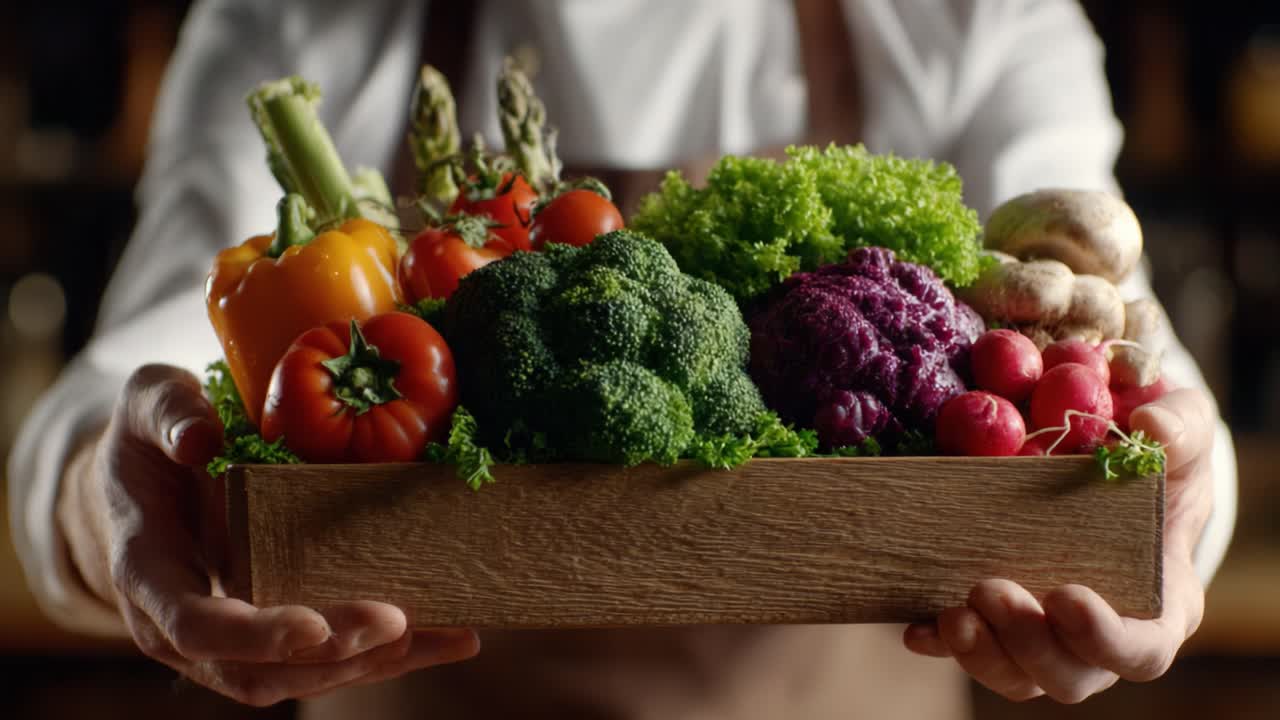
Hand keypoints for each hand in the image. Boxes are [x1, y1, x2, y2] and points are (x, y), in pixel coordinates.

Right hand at [57, 364, 478, 705]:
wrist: (145, 479)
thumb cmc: (150, 437)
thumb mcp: (147, 403)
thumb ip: (168, 412)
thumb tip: (201, 440)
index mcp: (148, 571)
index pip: (194, 624)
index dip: (255, 634)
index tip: (314, 626)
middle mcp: (181, 625)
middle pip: (257, 669)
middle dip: (334, 653)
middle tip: (400, 622)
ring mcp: (227, 641)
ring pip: (299, 677)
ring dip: (374, 664)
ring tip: (446, 636)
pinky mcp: (270, 636)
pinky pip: (325, 660)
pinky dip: (384, 655)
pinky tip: (446, 635)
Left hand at [902, 388, 1215, 702]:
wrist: (1111, 462)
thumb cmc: (1161, 457)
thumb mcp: (1185, 431)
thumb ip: (1182, 427)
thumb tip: (1152, 426)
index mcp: (1161, 602)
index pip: (1142, 649)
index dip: (1105, 639)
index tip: (1065, 597)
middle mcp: (1101, 635)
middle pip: (1070, 675)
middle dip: (1027, 643)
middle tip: (988, 588)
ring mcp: (1046, 635)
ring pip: (1016, 675)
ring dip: (981, 653)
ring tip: (952, 613)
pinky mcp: (997, 621)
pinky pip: (967, 650)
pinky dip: (941, 643)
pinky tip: (915, 627)